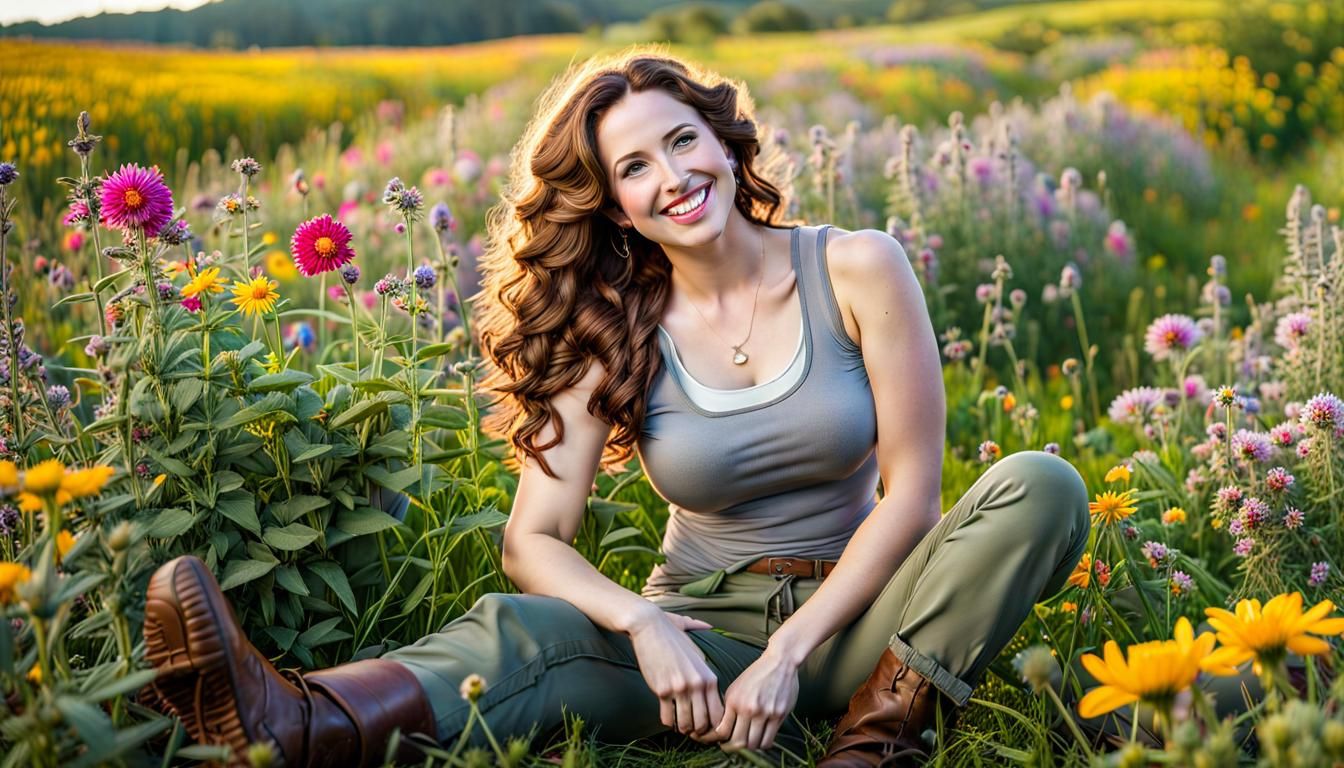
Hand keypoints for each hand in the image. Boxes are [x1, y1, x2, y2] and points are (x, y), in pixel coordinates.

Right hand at [628, 610, 725, 738]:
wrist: (650, 627)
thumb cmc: (672, 637)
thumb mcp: (695, 648)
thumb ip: (706, 656)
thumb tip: (711, 629)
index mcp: (709, 676)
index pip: (718, 713)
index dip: (713, 725)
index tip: (705, 725)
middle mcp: (697, 684)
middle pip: (703, 723)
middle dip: (698, 731)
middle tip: (692, 730)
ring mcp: (680, 688)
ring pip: (686, 724)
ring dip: (682, 728)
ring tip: (680, 725)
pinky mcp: (662, 690)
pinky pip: (668, 718)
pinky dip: (668, 721)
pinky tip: (667, 716)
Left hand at [701, 648, 799, 751]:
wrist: (780, 662)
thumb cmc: (756, 674)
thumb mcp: (736, 687)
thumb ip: (729, 707)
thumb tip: (722, 729)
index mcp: (734, 700)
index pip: (723, 731)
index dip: (721, 741)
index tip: (723, 741)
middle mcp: (748, 708)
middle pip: (738, 741)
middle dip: (735, 747)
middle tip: (736, 745)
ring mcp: (764, 713)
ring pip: (754, 744)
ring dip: (751, 747)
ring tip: (750, 741)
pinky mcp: (778, 715)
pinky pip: (768, 740)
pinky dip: (763, 744)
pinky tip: (762, 738)